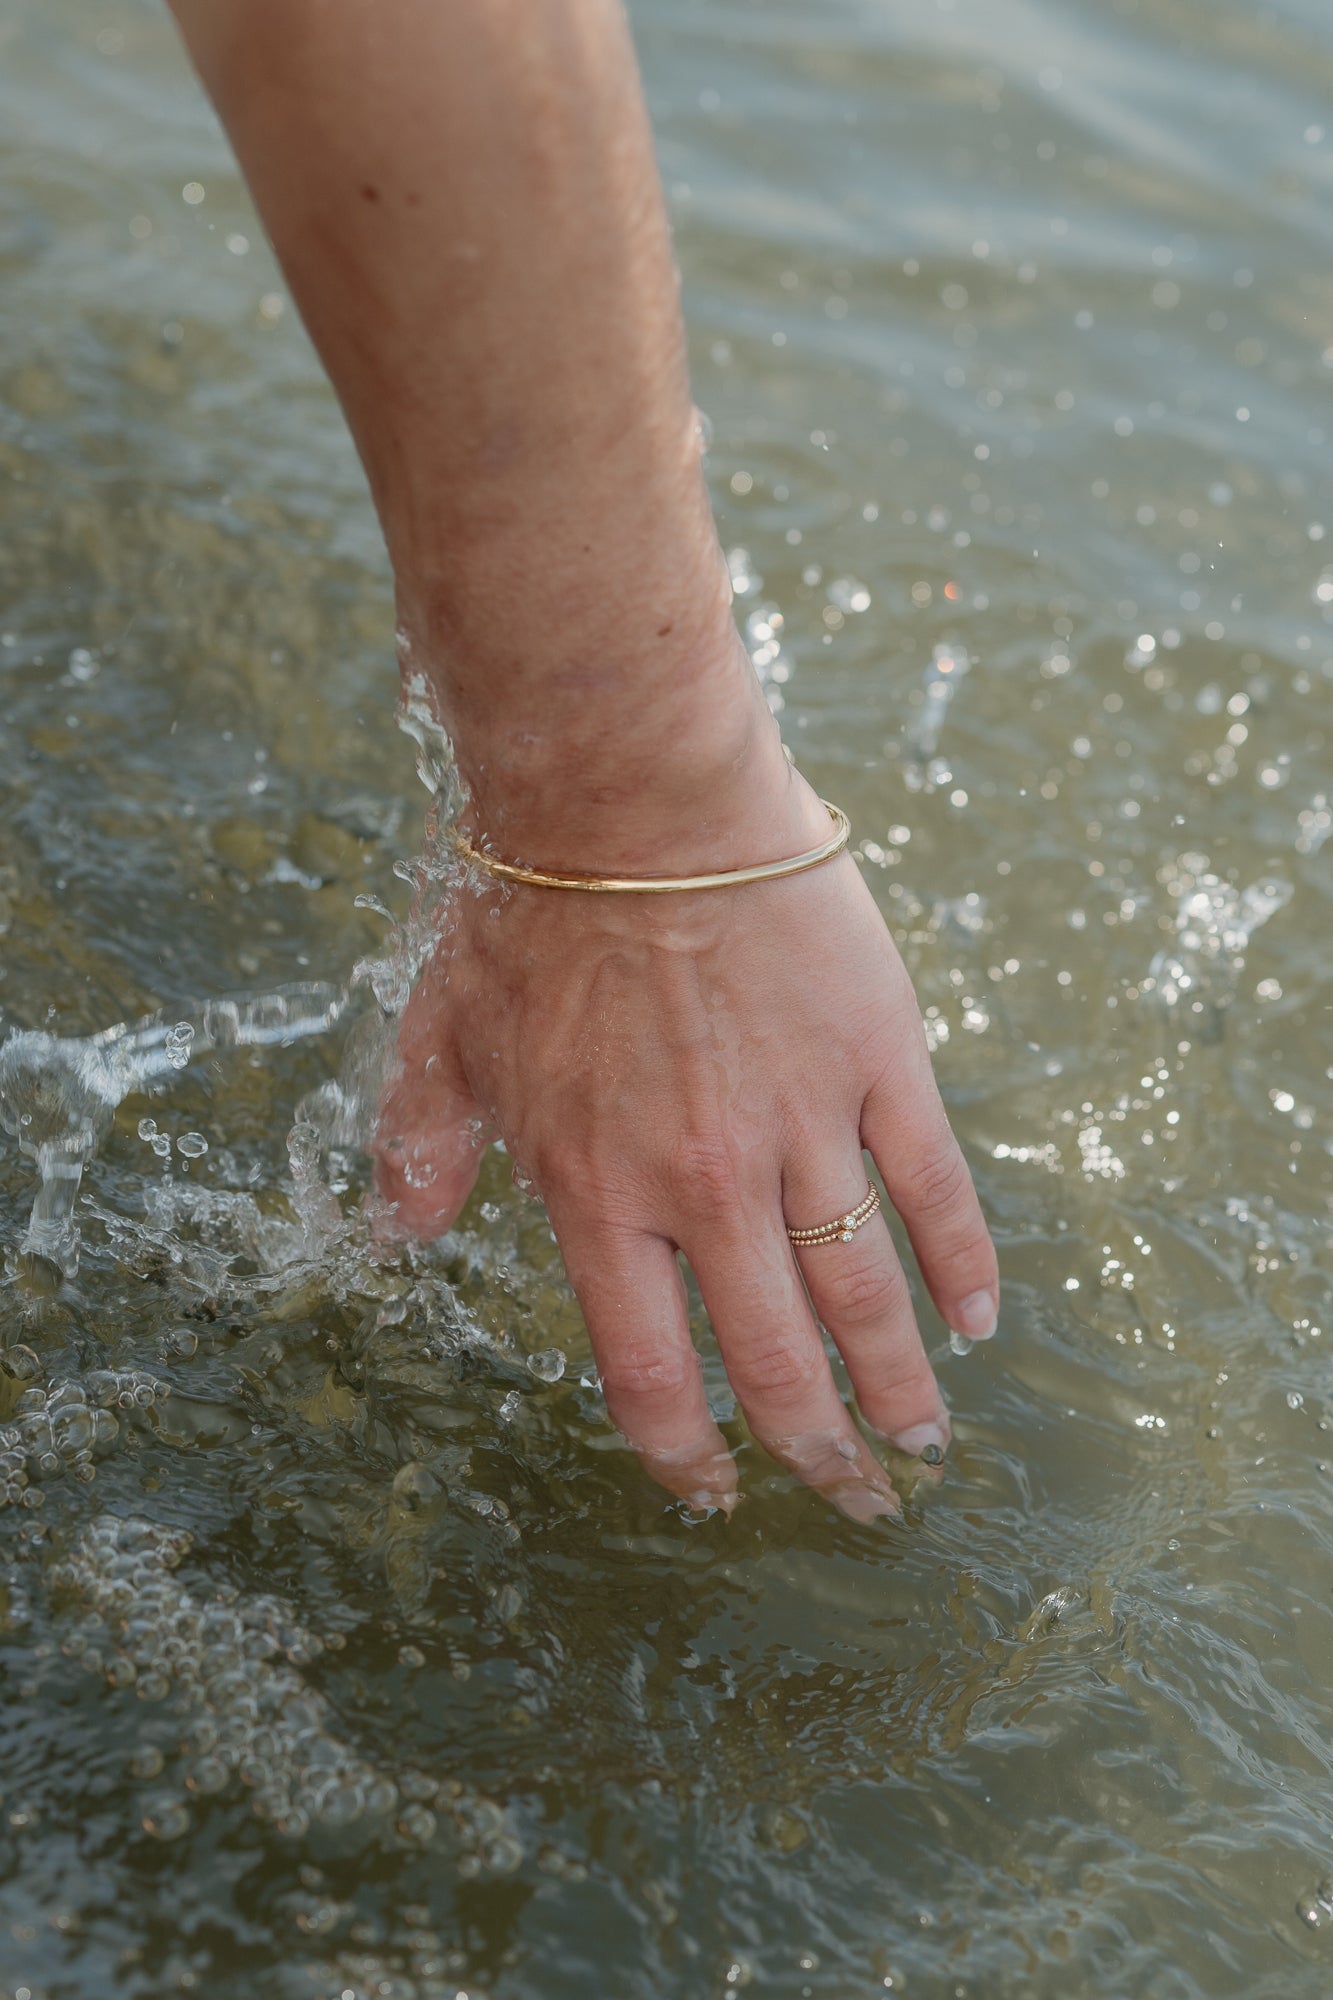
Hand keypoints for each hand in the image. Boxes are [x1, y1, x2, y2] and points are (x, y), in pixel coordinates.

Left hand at [374, 767, 998, 1519]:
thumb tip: (398, 1234)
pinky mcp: (875, 1064)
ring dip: (899, 1387)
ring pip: (864, 1296)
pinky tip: (979, 1322)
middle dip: (817, 1452)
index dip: (687, 1455)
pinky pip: (932, 1189)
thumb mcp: (444, 1037)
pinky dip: (962, 1266)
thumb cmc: (530, 911)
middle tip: (852, 1500)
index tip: (714, 1492)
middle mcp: (706, 1188)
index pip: (652, 1375)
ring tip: (923, 1444)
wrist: (634, 796)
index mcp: (600, 1197)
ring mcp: (802, 1128)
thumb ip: (425, 1147)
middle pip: (778, 1362)